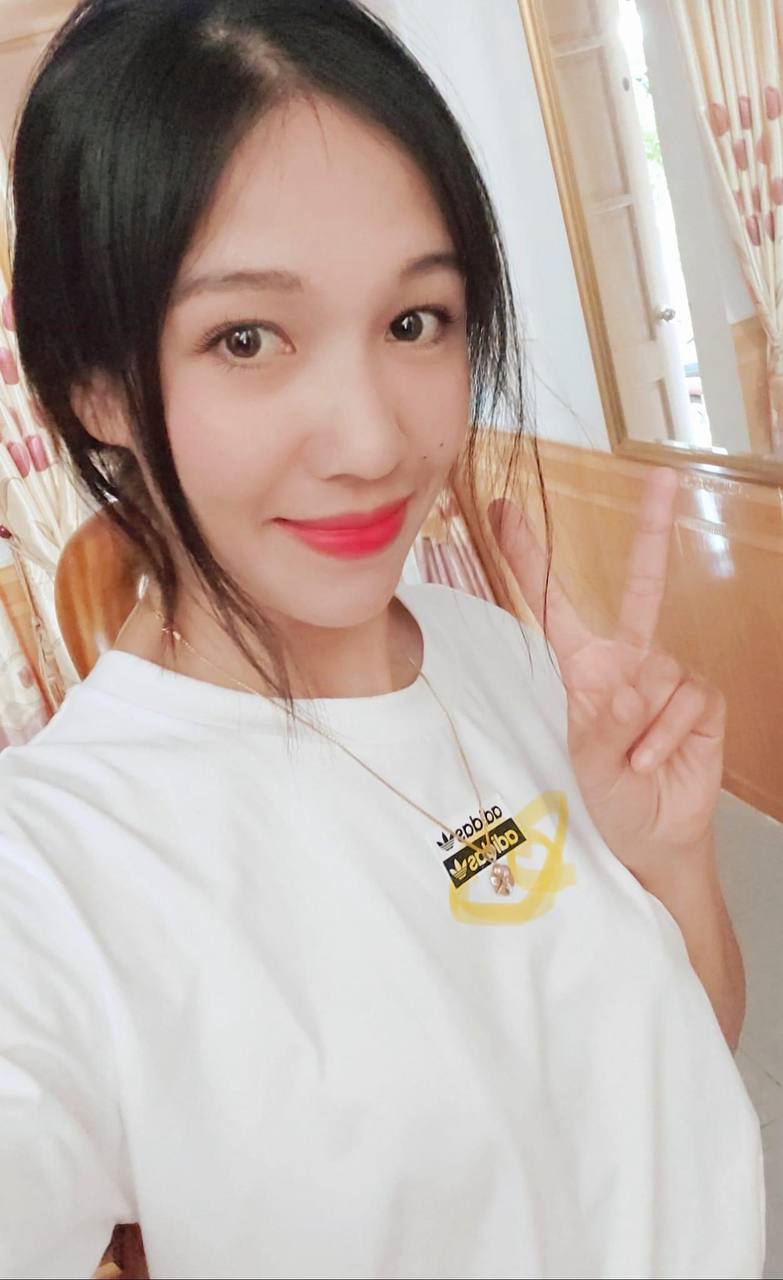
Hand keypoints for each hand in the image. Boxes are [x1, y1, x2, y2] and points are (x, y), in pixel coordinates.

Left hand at [487, 467, 725, 888]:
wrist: (652, 835)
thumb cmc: (607, 794)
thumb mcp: (586, 763)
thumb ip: (602, 725)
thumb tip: (631, 688)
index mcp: (585, 667)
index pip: (553, 605)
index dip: (529, 559)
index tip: (500, 512)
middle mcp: (629, 661)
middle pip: (643, 588)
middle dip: (652, 530)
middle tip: (661, 477)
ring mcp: (668, 677)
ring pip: (659, 674)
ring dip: (640, 728)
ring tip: (631, 761)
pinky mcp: (702, 699)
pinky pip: (686, 702)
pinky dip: (666, 738)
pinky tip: (654, 761)